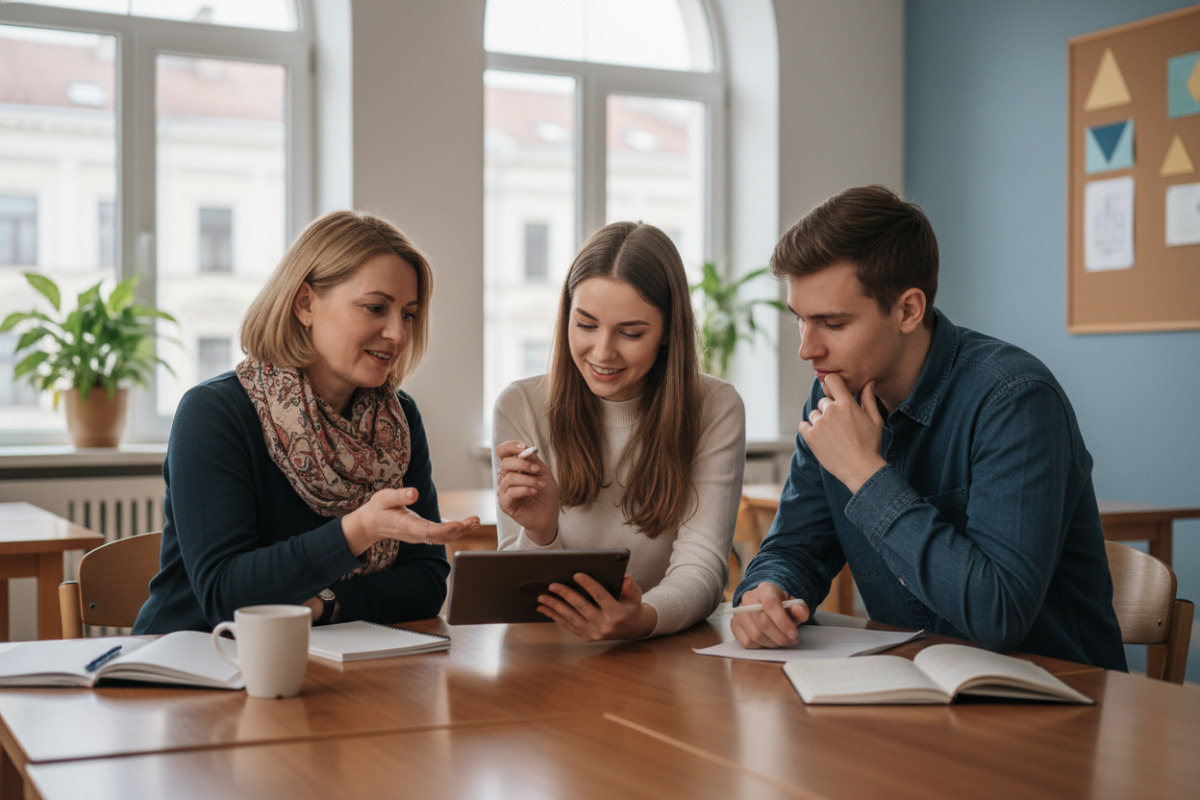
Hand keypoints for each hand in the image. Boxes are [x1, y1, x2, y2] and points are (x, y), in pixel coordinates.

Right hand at [342, 487, 479, 556]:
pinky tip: (469, 523)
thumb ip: (399, 496)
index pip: (429, 531)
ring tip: (476, 521)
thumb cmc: (378, 509)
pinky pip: (442, 534)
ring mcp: (421, 536)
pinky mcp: (424, 533)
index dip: (446, 529)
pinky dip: (456, 529)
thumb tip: (414, 493)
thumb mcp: (384, 498)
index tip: (460, 524)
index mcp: (407, 526)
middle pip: (441, 536)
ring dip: (461, 530)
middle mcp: (416, 534)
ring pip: (443, 537)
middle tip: (475, 521)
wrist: (371, 524)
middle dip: (459, 530)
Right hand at [495, 440, 559, 544]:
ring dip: (529, 480)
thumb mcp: (543, 473)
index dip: (511, 446)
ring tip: (541, 486)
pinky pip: (511, 492)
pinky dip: (526, 489)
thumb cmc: (546, 493)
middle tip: (538, 470)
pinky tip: (535, 492)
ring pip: (510, 478)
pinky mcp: (504, 504)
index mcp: (513, 467)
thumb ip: (534, 461)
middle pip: (506, 463)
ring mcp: (503, 491)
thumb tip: (525, 450)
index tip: (524, 447)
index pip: (503, 451)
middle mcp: (505, 477)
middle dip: (524, 464)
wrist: (548, 515)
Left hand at [537, 574, 656, 640]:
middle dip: (565, 595)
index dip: (589, 585)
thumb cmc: (632, 607)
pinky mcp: (586, 637)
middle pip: (581, 607)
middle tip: (552, 585)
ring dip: (555, 607)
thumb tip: (626, 578)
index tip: (576, 574)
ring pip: (571, 618)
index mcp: (617, 613)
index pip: (601, 596)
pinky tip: (544, 608)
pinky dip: (554, 616)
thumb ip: (631, 587)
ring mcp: (594, 634)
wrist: (634, 629)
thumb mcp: (636, 596)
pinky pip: (568, 625)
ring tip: (542, 596)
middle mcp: (605, 626)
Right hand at [730, 582, 808, 648]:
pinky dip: (761, 646)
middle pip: (762, 622)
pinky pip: (747, 642)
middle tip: (790, 641)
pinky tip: (769, 642)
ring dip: (772, 643)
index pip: (770, 604)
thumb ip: (800, 609)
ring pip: (755, 635)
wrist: (765, 603)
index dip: (782, 621)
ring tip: (782, 642)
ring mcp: (739, 612)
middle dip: (779, 636)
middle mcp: (749, 598)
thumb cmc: (781, 605)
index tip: (793, 633)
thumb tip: (799, 613)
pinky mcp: (735, 625)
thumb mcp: (794, 604)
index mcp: (765, 589)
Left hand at [798, 374, 886, 492]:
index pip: (831, 380)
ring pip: (814, 415)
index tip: (834, 392)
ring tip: (833, 436)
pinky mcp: (810, 437)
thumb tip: (869, 382)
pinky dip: (809, 431)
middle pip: (823, 401)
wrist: (861, 469)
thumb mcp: (875, 419)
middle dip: (830, 410)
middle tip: (840, 426)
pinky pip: (803, 426)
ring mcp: (819, 424)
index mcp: (846, 403)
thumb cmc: (870, 444)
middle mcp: (831, 411)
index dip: (832, 384)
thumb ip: (869, 398)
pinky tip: (821, 439)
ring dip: (820, 422)